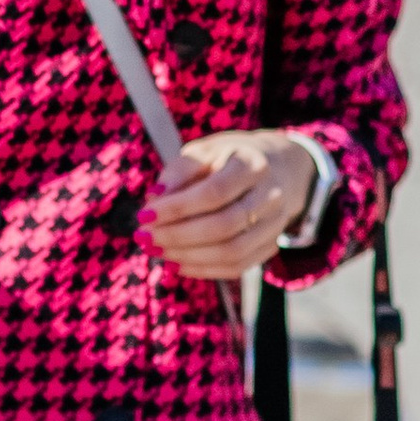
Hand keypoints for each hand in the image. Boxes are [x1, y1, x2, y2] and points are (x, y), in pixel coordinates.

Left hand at [143, 130, 315, 281]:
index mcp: (253, 164)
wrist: (275, 169)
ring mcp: (275, 223)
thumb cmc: (228, 159)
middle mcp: (271, 195)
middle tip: (145, 238)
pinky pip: (237, 267)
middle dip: (178, 236)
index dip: (177, 208)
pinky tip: (176, 262)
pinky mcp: (271, 245)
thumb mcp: (205, 151)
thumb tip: (154, 199)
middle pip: (224, 226)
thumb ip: (180, 171)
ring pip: (232, 252)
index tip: (144, 216)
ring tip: (156, 250)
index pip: (214, 192)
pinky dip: (203, 269)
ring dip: (187, 256)